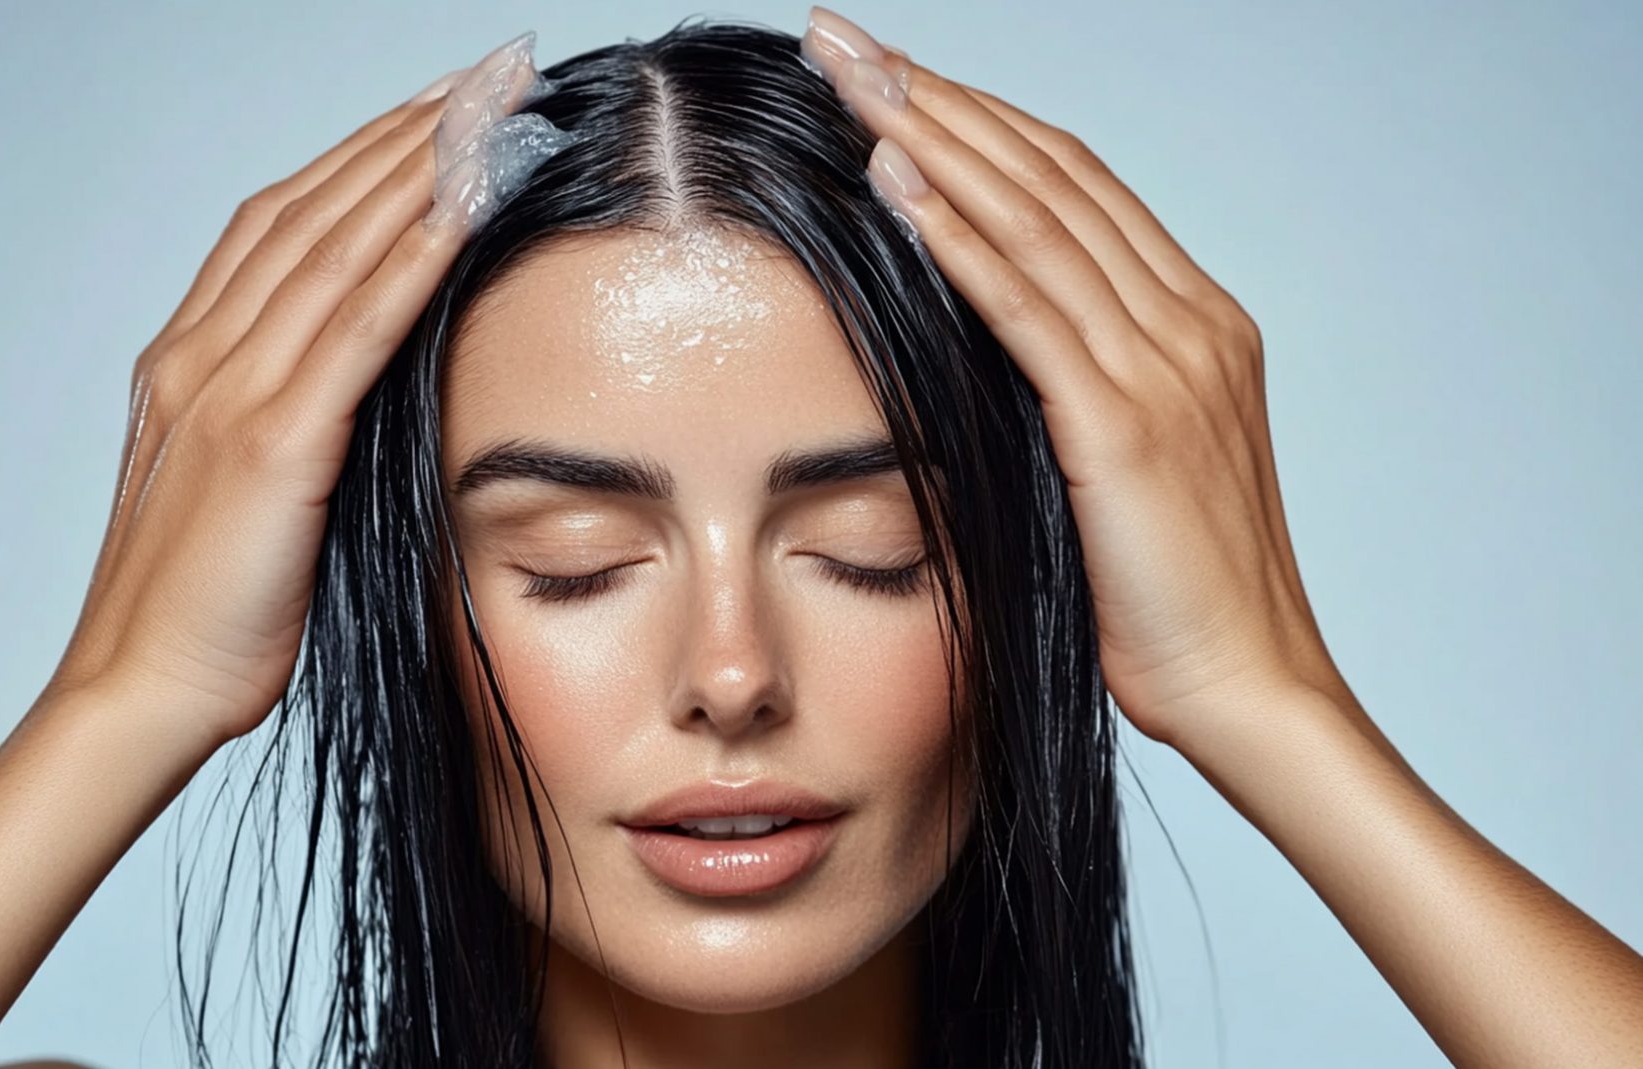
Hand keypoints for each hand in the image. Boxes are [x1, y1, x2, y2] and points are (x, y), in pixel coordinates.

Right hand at [44, 42, 542, 746]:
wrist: (140, 692)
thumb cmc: (204, 613)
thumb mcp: (246, 495)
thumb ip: (287, 425)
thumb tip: (362, 393)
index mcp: (188, 362)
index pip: (282, 224)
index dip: (360, 157)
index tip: (434, 110)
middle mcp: (202, 355)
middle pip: (312, 208)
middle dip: (402, 132)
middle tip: (485, 74)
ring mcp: (230, 393)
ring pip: (334, 246)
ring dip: (419, 166)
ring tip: (492, 104)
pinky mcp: (272, 445)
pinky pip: (356, 328)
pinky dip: (413, 254)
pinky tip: (466, 203)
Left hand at [800, 7, 1346, 749]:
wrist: (1248, 686)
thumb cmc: (1175, 597)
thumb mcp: (1124, 470)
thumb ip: (1076, 392)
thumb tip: (986, 349)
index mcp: (1194, 326)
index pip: (1075, 187)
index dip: (982, 121)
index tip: (897, 78)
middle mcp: (1187, 323)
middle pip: (1050, 174)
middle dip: (941, 96)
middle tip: (848, 39)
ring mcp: (1165, 367)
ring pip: (1036, 219)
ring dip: (936, 137)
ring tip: (856, 78)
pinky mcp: (1125, 425)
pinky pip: (1029, 308)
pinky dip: (960, 237)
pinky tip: (898, 180)